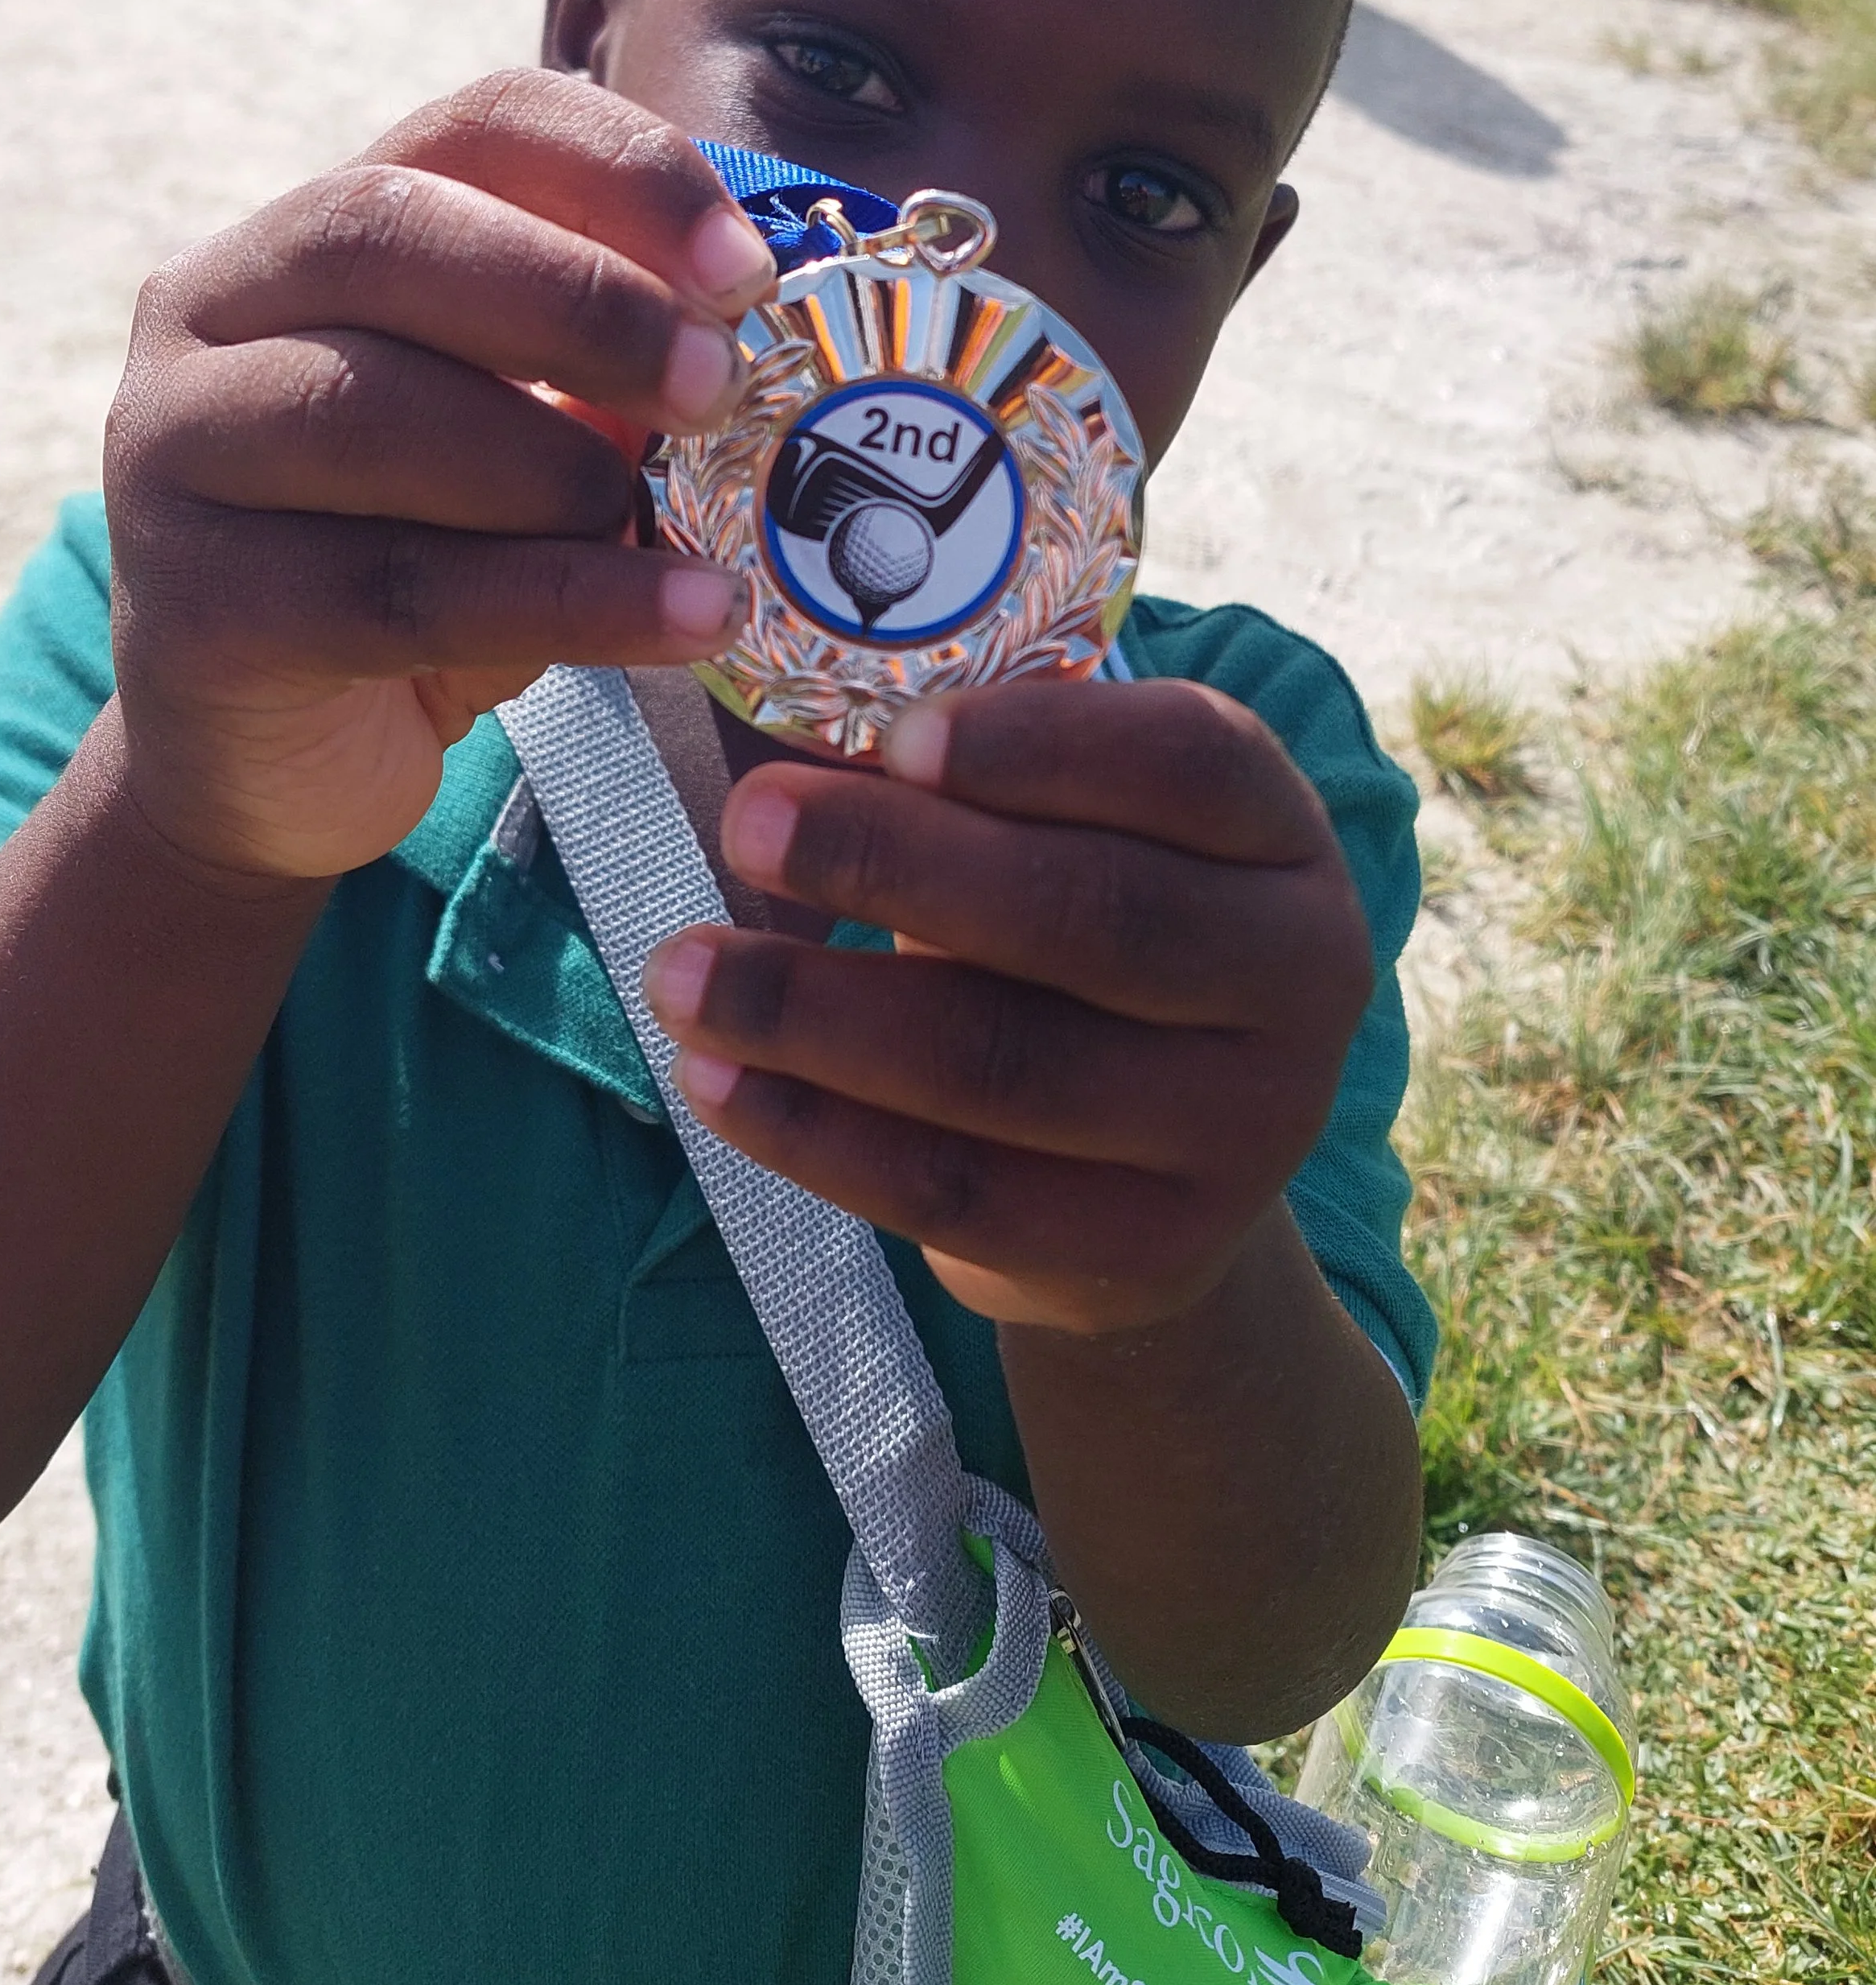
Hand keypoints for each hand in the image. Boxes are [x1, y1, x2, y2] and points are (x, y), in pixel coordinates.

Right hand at [103, 75, 773, 880]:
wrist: (268, 764)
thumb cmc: (423, 567)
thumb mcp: (526, 447)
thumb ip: (609, 375)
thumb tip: (767, 332)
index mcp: (311, 233)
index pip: (469, 126)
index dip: (621, 169)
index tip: (746, 265)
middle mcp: (212, 310)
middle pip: (386, 232)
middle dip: (582, 302)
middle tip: (721, 384)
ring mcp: (173, 450)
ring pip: (374, 412)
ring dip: (560, 471)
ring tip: (680, 538)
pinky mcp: (194, 603)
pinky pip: (396, 586)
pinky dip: (565, 602)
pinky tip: (683, 618)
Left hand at [642, 677, 1372, 1335]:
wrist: (1161, 1168)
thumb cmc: (1080, 942)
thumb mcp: (1079, 834)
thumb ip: (985, 785)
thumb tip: (803, 752)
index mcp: (1284, 837)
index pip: (1187, 764)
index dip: (1039, 744)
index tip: (891, 735)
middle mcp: (1302, 979)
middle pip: (1093, 915)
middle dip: (899, 863)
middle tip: (747, 820)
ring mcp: (1245, 1130)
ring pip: (1010, 1064)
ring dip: (820, 1012)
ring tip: (680, 969)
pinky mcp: (1153, 1250)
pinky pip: (960, 1192)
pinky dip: (819, 1137)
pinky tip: (715, 1082)